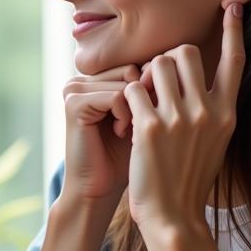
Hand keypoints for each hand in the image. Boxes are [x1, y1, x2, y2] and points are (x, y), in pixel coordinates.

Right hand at [61, 64, 141, 204]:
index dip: (152, 91)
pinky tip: (119, 133)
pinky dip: (125, 116)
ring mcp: (74, 89)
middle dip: (144, 99)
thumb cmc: (129, 158)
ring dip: (137, 110)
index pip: (137, 64)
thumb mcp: (146, 115)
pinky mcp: (73, 103)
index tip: (148, 119)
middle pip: (132, 69)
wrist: (99, 189)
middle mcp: (82, 79)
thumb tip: (176, 60)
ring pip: (127, 81)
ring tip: (128, 131)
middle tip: (137, 126)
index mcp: (96, 79)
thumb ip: (153, 87)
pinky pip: (115, 95)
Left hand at [123, 3, 245, 235]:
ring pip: (157, 64)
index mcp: (228, 113)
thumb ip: (212, 109)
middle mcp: (208, 111)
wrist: (173, 216)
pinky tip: (126, 121)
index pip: (235, 61)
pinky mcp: (150, 128)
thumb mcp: (215, 142)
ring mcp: (180, 118)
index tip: (234, 4)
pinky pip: (132, 88)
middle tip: (155, 86)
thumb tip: (203, 79)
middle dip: (166, 61)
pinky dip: (125, 100)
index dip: (234, 30)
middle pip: (185, 51)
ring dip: (144, 77)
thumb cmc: (189, 179)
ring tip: (141, 104)